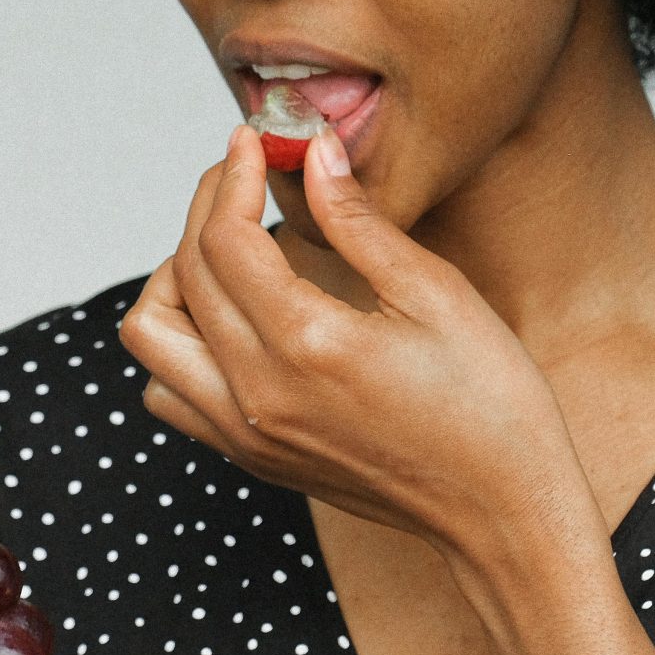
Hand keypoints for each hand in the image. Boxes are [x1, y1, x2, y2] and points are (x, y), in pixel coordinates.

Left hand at [117, 123, 598, 572]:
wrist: (503, 514)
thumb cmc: (490, 404)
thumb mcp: (437, 294)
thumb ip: (359, 221)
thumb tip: (313, 153)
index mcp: (307, 345)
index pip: (224, 239)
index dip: (232, 175)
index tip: (254, 140)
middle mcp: (258, 393)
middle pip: (182, 275)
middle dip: (205, 207)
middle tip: (242, 174)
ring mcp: (245, 432)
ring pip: (151, 339)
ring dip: (173, 280)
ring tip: (228, 249)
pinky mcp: (249, 455)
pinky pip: (170, 392)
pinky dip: (179, 343)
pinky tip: (233, 317)